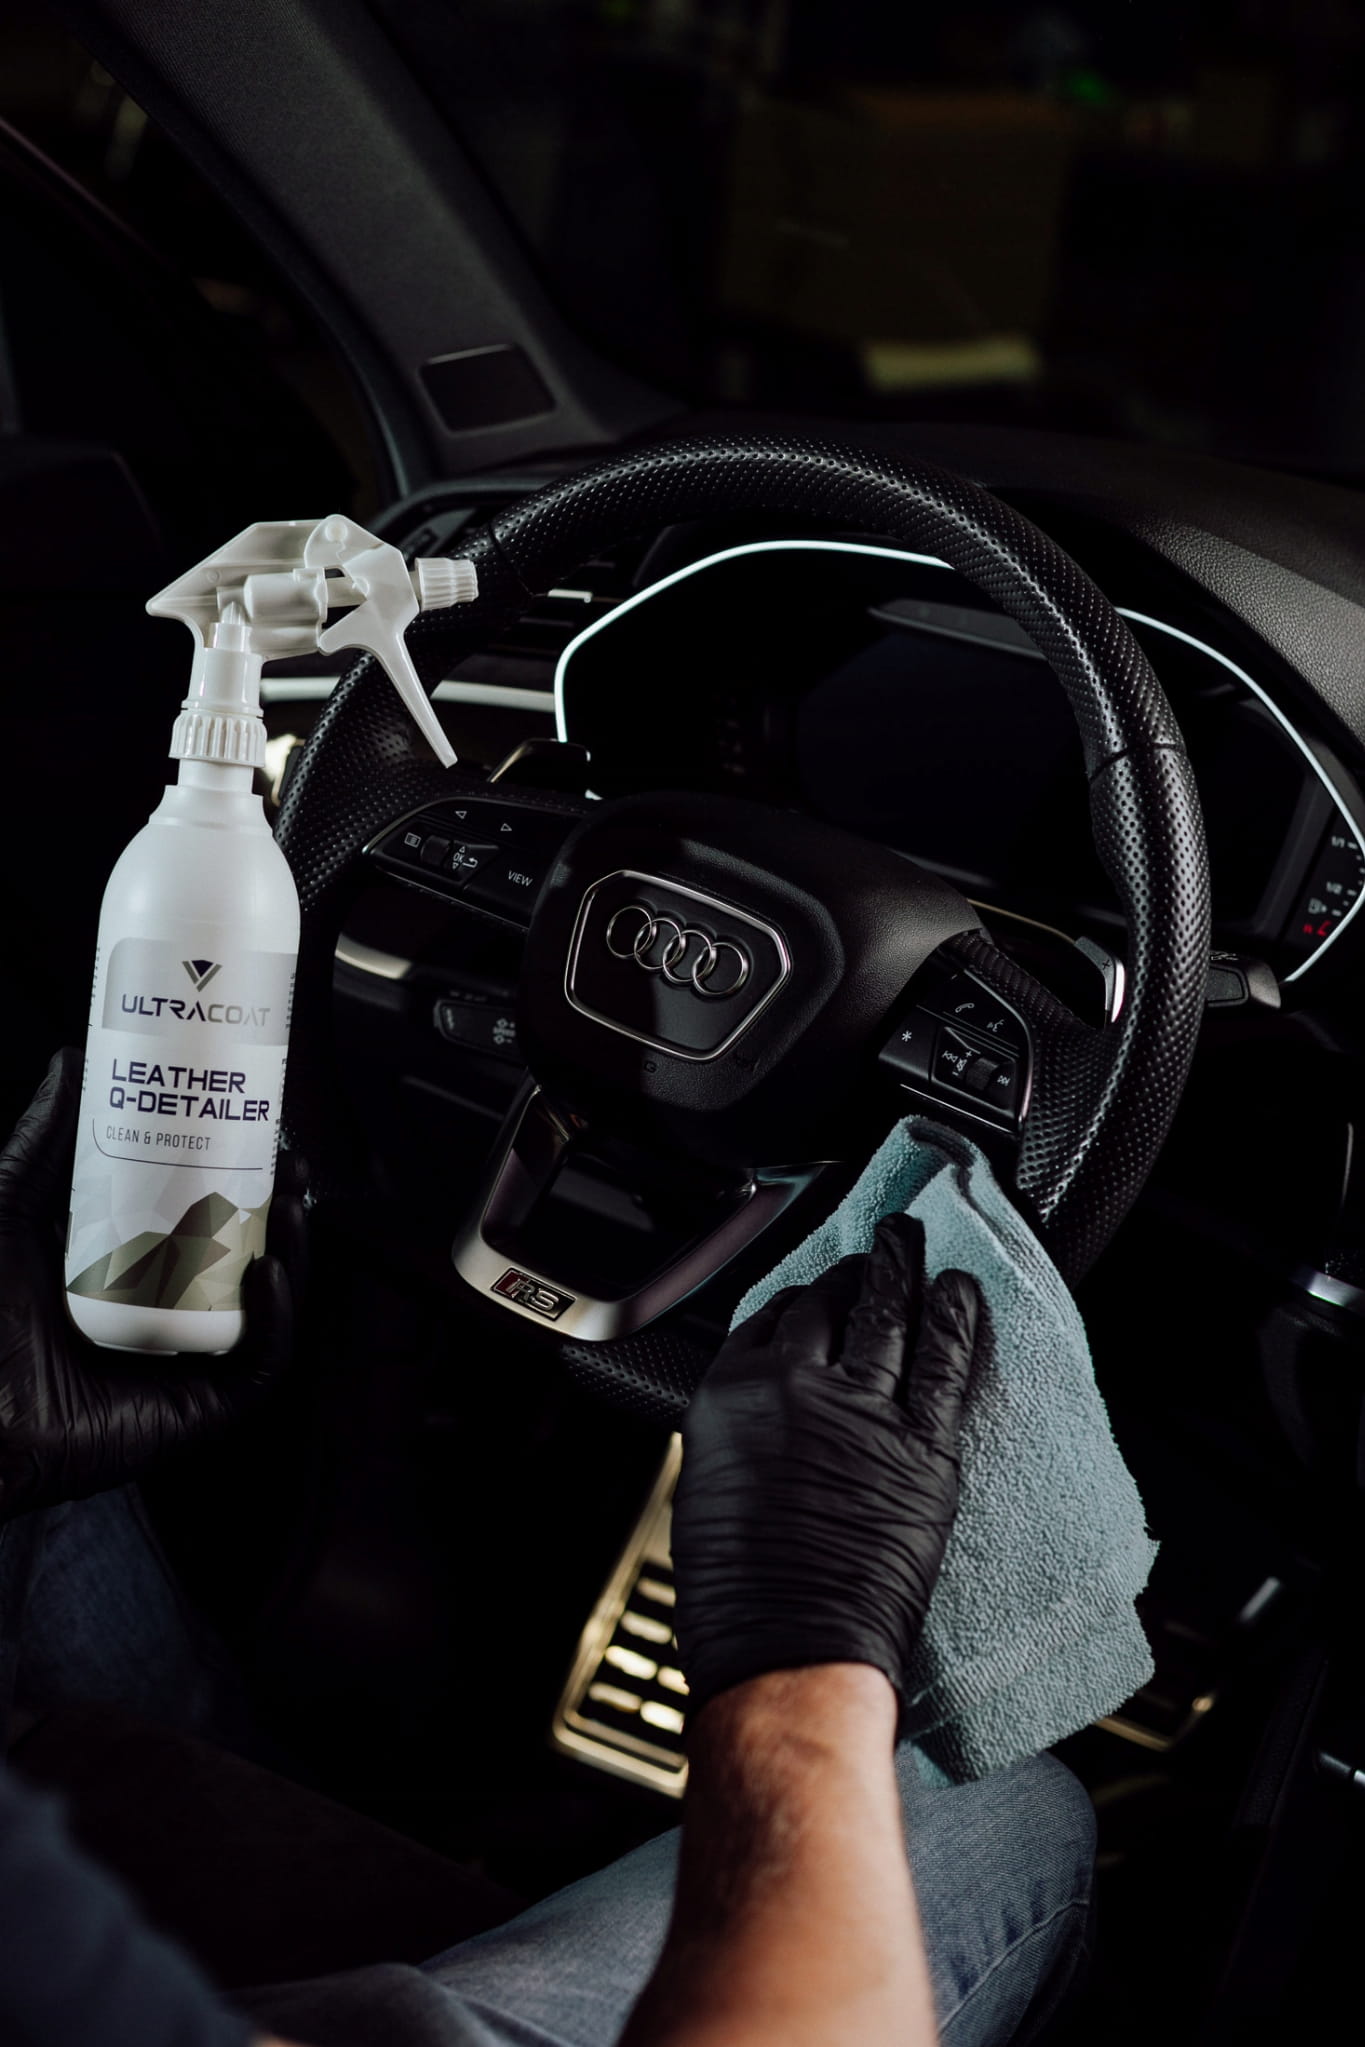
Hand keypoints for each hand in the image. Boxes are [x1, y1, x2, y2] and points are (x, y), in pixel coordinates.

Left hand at [0, 1048, 303, 1522]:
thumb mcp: (13, 1208)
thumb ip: (43, 1141)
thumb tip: (75, 1059)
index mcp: (131, 1273)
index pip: (203, 1218)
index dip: (242, 1174)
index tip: (261, 1128)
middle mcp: (165, 1318)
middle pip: (246, 1257)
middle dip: (280, 1208)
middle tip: (290, 1163)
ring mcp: (185, 1366)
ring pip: (265, 1308)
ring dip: (293, 1254)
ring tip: (292, 1205)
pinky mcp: (197, 1411)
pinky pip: (258, 1366)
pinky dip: (276, 1321)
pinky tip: (270, 1274)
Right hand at [673, 1214, 980, 1718]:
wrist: (788, 1653)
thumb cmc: (740, 1595)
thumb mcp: (708, 1486)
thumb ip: (741, 1431)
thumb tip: (765, 1414)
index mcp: (732, 1393)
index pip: (770, 1317)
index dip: (801, 1297)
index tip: (816, 1290)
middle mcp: (793, 1385)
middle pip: (830, 1304)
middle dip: (853, 1273)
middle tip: (872, 1251)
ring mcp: (862, 1410)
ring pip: (885, 1316)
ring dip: (900, 1273)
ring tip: (908, 1247)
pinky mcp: (921, 1445)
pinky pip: (944, 1361)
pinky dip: (955, 1319)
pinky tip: (960, 1292)